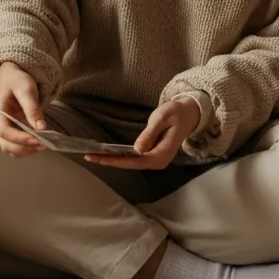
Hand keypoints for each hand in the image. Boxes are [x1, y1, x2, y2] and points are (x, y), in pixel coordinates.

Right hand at [0, 61, 49, 157]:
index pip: (5, 132)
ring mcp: (1, 128)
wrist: (12, 75)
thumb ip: (32, 109)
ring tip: (44, 145)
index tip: (39, 139)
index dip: (21, 138)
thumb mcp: (27, 90)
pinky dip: (26, 147)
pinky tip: (39, 142)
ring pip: (10, 148)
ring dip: (26, 150)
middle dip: (25, 148)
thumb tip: (42, 128)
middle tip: (45, 145)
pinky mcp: (9, 130)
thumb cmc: (18, 80)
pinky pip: (15, 145)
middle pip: (6, 144)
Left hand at [86, 97, 200, 170]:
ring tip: (95, 156)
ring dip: (114, 160)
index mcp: (162, 153)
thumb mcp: (161, 118)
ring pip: (132, 164)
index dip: (116, 161)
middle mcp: (159, 161)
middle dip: (110, 162)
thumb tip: (137, 150)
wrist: (189, 114)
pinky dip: (121, 157)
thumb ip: (149, 134)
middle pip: (131, 165)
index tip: (99, 158)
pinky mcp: (153, 156)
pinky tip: (108, 154)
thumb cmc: (175, 113)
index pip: (135, 161)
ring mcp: (157, 160)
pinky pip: (135, 160)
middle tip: (89, 157)